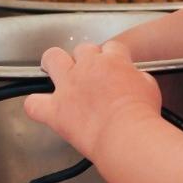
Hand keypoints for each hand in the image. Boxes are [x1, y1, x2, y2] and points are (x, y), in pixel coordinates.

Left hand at [22, 41, 162, 158]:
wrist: (126, 135)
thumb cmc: (141, 115)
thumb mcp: (149, 86)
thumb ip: (136, 77)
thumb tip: (133, 80)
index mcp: (112, 61)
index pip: (111, 47)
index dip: (112, 57)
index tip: (113, 66)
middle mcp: (87, 67)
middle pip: (82, 49)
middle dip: (85, 59)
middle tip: (89, 73)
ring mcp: (68, 86)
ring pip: (52, 58)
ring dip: (54, 63)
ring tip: (55, 70)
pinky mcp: (56, 109)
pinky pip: (34, 103)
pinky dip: (36, 104)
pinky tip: (41, 107)